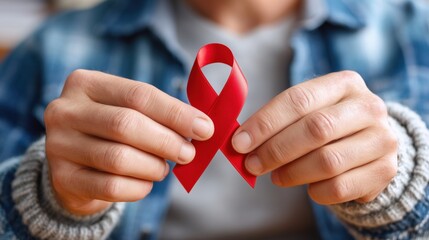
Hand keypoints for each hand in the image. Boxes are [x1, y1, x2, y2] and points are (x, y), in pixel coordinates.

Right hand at [44, 70, 213, 214]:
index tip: (205, 129)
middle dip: (166, 141)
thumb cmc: (112, 131)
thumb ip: (160, 114)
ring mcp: (58, 144)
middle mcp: (65, 110)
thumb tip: (202, 127)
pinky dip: (138, 187)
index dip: (176, 113)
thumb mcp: (130, 111)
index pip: (139, 95)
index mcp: (86, 83)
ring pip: (118, 158)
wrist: (77, 162)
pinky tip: (147, 183)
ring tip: (164, 168)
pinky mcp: (62, 177)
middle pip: (126, 124)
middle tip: (188, 153)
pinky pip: (111, 186)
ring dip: (153, 166)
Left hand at [232, 71, 397, 203]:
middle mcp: (368, 107)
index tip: (239, 143)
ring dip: (292, 173)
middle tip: (252, 164)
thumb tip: (241, 143)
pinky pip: (341, 187)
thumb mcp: (308, 111)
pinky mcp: (386, 170)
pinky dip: (316, 192)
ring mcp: (382, 139)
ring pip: (328, 161)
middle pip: (315, 129)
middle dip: (275, 150)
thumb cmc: (329, 124)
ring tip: (276, 176)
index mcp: (344, 83)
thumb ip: (278, 122)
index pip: (298, 99)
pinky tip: (308, 187)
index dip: (265, 123)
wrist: (371, 142)